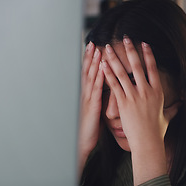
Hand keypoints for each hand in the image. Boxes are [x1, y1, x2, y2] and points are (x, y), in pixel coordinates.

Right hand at [78, 42, 103, 177]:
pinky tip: (104, 69)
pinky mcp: (92, 106)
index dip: (90, 60)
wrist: (81, 143)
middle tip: (93, 42)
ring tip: (97, 50)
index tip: (93, 48)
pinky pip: (96, 89)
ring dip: (94, 63)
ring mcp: (87, 99)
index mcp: (86, 95)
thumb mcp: (93, 112)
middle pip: (87, 71)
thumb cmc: (88, 129)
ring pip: (91, 77)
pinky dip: (100, 77)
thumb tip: (103, 94)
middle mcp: (85, 94)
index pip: (88, 74)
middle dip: (90, 57)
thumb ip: (97, 101)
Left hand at [101, 36, 179, 184]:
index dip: (148, 54)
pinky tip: (102, 65)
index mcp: (157, 92)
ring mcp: (134, 96)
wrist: (147, 142)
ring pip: (123, 73)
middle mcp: (146, 91)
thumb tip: (182, 103)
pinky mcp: (123, 103)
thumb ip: (174, 108)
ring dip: (114, 58)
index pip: (152, 68)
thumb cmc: (156, 132)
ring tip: (107, 48)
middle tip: (125, 38)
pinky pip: (114, 85)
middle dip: (130, 50)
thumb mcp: (167, 117)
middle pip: (137, 66)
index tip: (143, 43)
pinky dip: (108, 74)